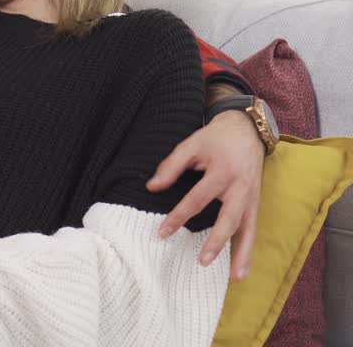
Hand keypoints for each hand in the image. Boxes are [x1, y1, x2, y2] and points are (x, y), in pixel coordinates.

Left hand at [147, 109, 262, 280]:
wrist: (247, 129)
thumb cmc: (215, 138)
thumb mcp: (191, 144)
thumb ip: (171, 165)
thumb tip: (151, 187)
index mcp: (223, 171)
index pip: (197, 198)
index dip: (178, 216)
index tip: (162, 233)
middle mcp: (241, 187)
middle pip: (229, 218)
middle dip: (216, 241)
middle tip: (202, 261)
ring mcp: (252, 197)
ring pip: (248, 229)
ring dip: (242, 254)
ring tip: (236, 277)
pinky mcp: (256, 202)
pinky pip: (253, 229)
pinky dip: (248, 249)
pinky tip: (243, 269)